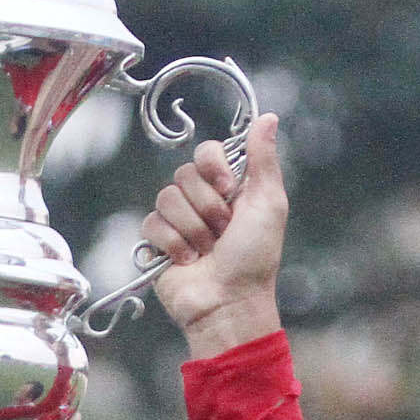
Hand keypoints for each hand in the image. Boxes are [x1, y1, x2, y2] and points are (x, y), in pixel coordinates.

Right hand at [149, 113, 286, 356]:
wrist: (229, 302)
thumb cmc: (255, 259)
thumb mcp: (268, 204)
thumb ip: (263, 159)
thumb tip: (267, 117)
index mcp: (227, 187)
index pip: (206, 151)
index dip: (212, 167)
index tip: (227, 189)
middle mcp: (201, 201)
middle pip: (184, 174)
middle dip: (207, 207)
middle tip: (222, 233)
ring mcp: (177, 222)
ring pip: (166, 199)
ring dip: (192, 229)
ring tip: (206, 252)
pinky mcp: (157, 243)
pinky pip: (150, 223)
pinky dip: (172, 244)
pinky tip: (187, 261)